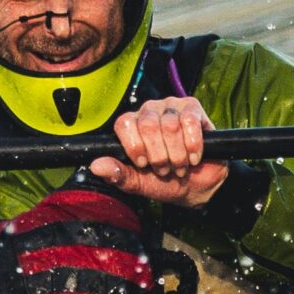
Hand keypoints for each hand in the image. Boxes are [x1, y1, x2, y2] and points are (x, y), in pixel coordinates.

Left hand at [90, 97, 227, 208]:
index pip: (124, 124)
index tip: (143, 164)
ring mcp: (171, 106)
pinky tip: (194, 157)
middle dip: (159, 155)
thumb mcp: (138, 183)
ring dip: (177, 154)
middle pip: (148, 125)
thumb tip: (96, 166)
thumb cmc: (166, 181)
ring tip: (180, 165)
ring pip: (170, 126)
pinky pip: (189, 121)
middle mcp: (149, 111)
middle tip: (165, 169)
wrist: (197, 186)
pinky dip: (193, 145)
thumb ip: (118, 174)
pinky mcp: (192, 107)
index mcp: (132, 126)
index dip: (134, 146)